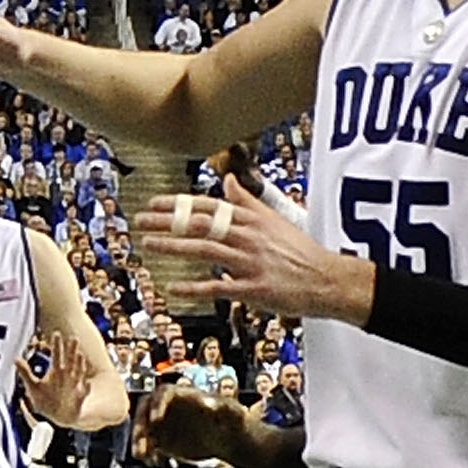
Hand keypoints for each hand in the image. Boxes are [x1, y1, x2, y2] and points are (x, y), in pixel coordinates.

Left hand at [32, 327, 101, 410]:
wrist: (59, 416)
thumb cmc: (46, 401)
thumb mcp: (33, 387)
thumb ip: (25, 373)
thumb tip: (16, 359)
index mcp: (56, 372)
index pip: (56, 356)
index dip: (56, 345)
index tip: (56, 333)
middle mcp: (67, 376)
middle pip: (70, 360)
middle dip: (71, 350)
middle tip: (73, 338)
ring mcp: (75, 385)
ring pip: (78, 371)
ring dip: (79, 364)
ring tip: (80, 354)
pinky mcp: (80, 396)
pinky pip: (83, 391)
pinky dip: (85, 387)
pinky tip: (86, 382)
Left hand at [132, 174, 371, 324]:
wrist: (328, 279)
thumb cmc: (299, 251)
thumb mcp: (274, 219)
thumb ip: (246, 201)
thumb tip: (227, 179)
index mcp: (252, 219)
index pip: (208, 206)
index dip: (178, 204)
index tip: (153, 203)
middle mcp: (249, 236)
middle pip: (201, 224)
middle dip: (167, 221)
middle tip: (140, 220)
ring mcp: (251, 262)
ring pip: (205, 250)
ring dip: (174, 247)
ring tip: (149, 245)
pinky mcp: (254, 288)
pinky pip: (218, 286)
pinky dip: (194, 287)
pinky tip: (173, 287)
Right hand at [133, 381, 239, 466]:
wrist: (227, 438)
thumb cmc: (231, 420)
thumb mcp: (232, 412)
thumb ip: (224, 406)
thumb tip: (211, 403)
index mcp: (182, 394)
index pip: (162, 393)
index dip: (156, 405)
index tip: (155, 420)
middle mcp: (168, 406)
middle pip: (145, 408)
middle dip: (140, 423)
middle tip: (140, 439)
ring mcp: (163, 422)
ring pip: (143, 428)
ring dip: (139, 441)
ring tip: (142, 456)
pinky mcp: (162, 439)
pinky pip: (149, 444)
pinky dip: (147, 453)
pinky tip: (152, 463)